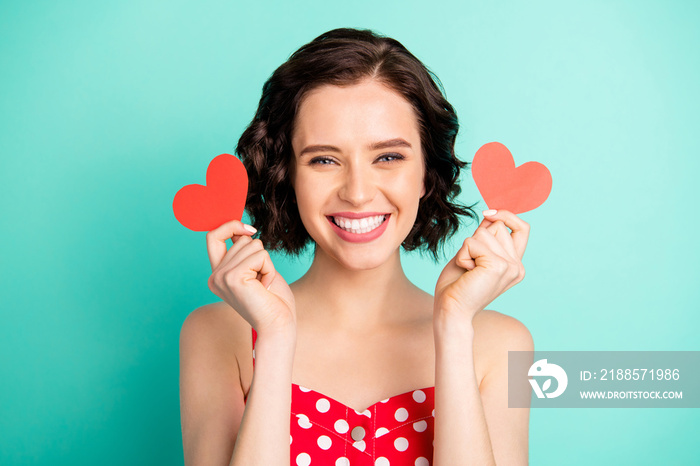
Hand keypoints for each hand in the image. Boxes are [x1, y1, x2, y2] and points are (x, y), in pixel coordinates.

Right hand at [206, 219, 295, 334]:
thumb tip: (242, 229)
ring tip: (264, 285)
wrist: (278, 326)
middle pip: (241, 240)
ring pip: (252, 245)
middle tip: (262, 281)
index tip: (249, 230)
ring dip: (267, 263)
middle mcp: (215, 276)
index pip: (213, 236)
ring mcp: (221, 277)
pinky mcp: (233, 278)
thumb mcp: (257, 269)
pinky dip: (270, 269)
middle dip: (260, 255)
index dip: (230, 226)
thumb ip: (245, 252)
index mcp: (218, 275)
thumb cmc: (273, 301)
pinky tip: (266, 287)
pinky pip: (260, 256)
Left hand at [433, 210, 528, 321]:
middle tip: (471, 266)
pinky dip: (462, 255)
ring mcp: (510, 266)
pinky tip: (466, 272)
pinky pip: (472, 242)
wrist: (451, 310)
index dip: (507, 216)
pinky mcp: (498, 265)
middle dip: (476, 240)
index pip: (522, 229)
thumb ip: (485, 236)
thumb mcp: (473, 255)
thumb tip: (490, 214)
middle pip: (497, 226)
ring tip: (468, 271)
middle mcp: (517, 266)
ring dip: (466, 249)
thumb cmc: (458, 285)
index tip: (488, 213)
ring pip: (483, 232)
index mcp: (515, 264)